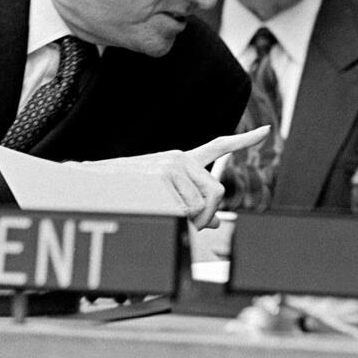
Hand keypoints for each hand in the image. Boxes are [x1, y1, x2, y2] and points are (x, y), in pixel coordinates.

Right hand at [73, 126, 268, 227]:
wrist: (91, 181)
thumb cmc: (125, 193)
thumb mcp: (161, 194)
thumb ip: (191, 204)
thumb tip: (217, 221)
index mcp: (180, 161)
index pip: (218, 147)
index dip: (244, 141)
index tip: (266, 131)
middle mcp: (179, 159)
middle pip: (217, 192)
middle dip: (209, 216)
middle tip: (194, 227)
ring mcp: (171, 166)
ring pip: (199, 207)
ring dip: (187, 223)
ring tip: (162, 216)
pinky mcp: (162, 176)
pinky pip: (182, 210)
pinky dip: (173, 221)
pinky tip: (155, 211)